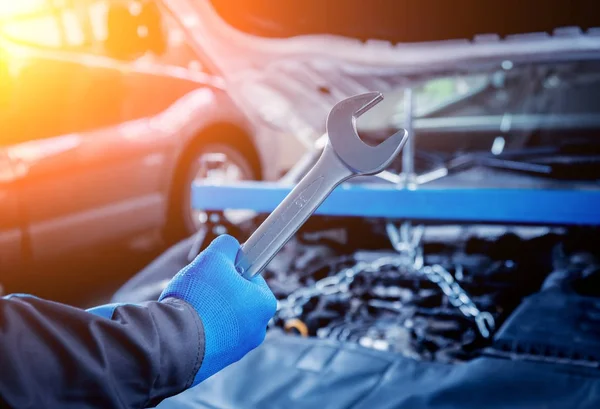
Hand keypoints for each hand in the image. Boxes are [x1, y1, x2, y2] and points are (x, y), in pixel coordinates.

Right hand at [159, 234, 276, 384]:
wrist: (173, 342)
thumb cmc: (199, 298)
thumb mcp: (214, 256)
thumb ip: (227, 245)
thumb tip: (230, 245)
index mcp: (265, 304)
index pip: (252, 276)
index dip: (233, 268)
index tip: (219, 268)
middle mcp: (257, 330)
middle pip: (237, 298)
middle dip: (219, 290)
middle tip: (201, 286)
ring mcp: (237, 350)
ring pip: (222, 318)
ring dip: (207, 309)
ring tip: (190, 306)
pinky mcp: (216, 362)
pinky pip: (209, 336)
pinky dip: (199, 328)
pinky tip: (185, 323)